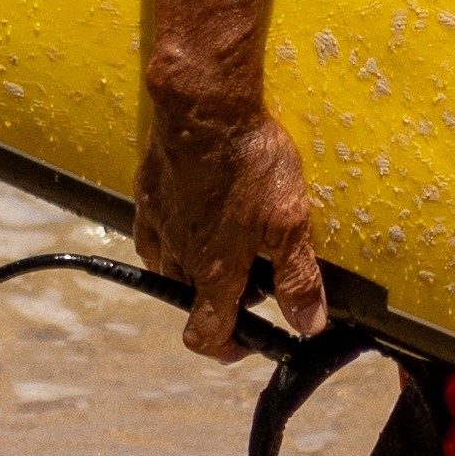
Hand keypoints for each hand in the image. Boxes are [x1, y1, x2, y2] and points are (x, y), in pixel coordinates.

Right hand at [135, 77, 328, 360]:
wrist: (203, 107)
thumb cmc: (248, 160)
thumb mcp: (289, 221)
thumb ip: (298, 278)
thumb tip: (307, 325)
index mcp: (215, 271)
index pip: (205, 334)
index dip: (226, 348)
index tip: (245, 340)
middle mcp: (180, 256)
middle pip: (192, 300)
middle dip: (222, 298)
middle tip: (255, 273)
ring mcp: (159, 225)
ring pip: (171, 268)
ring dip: (197, 268)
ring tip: (228, 241)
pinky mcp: (147, 196)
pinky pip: (154, 233)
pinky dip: (175, 237)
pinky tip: (197, 214)